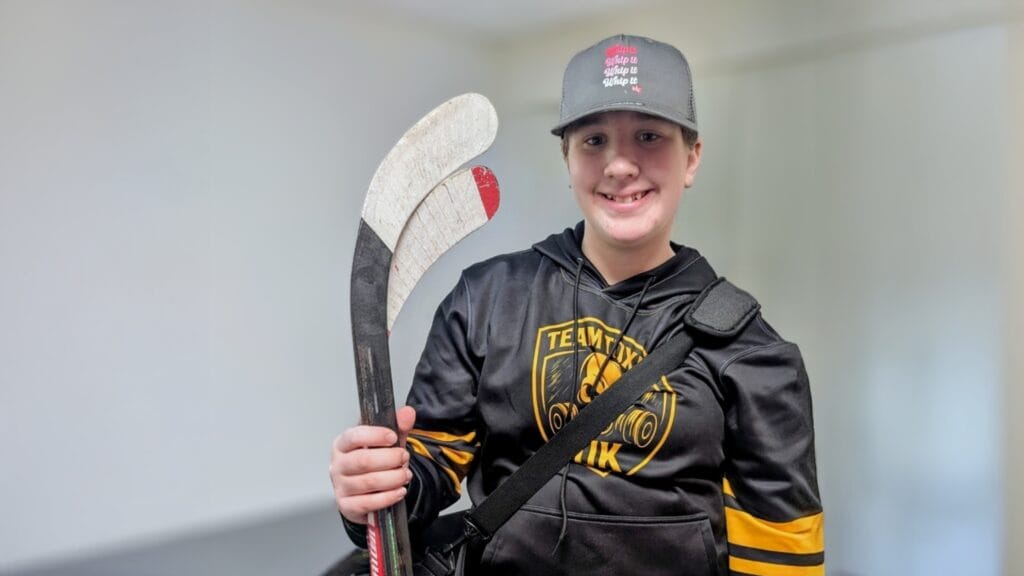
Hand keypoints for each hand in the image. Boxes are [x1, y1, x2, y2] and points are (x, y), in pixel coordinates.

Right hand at [330, 406, 416, 524]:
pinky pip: (368, 503)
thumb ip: (397, 427)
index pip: (354, 436)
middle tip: (404, 457)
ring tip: (405, 475)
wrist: (367, 492)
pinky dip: (388, 497)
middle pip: (363, 460)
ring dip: (393, 478)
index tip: (393, 437)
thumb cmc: (372, 464)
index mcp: (342, 445)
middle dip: (390, 459)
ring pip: (369, 482)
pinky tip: (399, 491)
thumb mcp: (386, 443)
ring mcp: (340, 486)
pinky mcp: (346, 506)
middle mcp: (337, 465)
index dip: (375, 436)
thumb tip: (407, 413)